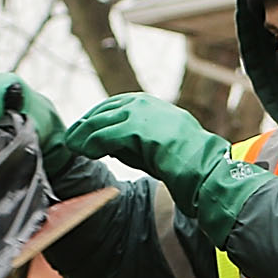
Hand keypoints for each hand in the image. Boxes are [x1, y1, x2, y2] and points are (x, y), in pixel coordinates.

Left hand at [55, 93, 267, 231]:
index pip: (115, 105)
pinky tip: (84, 151)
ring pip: (102, 121)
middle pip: (105, 110)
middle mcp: (146, 106)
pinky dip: (91, 143)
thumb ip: (134, 140)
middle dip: (85, 124)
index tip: (83, 130)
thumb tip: (104, 142)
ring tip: (72, 145)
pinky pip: (106, 135)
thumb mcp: (156, 146)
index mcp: (153, 106)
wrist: (206, 172)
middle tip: (71, 137)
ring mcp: (143, 116)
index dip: (96, 117)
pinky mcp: (139, 131)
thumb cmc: (186, 165)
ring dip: (83, 134)